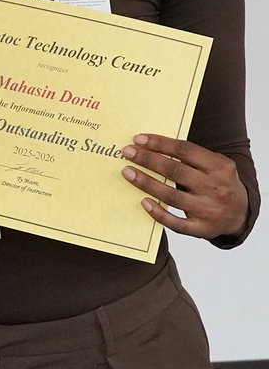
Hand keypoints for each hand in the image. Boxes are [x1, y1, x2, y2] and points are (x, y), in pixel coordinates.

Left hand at [121, 134, 247, 239]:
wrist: (241, 214)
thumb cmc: (218, 183)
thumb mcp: (214, 165)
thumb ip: (190, 157)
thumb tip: (150, 146)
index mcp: (221, 167)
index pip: (185, 150)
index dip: (160, 143)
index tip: (138, 139)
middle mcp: (216, 188)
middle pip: (176, 171)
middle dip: (148, 160)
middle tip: (127, 152)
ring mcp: (210, 210)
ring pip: (172, 196)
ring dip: (146, 183)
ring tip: (127, 172)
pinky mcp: (202, 229)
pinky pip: (176, 223)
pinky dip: (158, 213)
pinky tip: (143, 202)